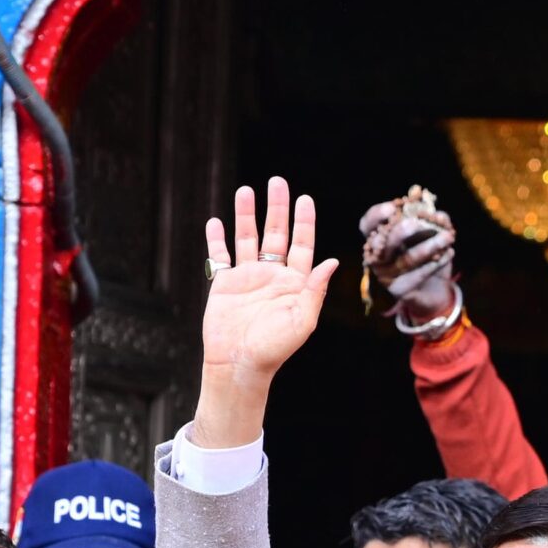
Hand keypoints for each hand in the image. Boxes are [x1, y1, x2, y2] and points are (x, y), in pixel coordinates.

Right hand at [195, 177, 339, 447]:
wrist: (239, 365)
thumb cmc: (274, 349)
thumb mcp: (302, 320)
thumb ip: (315, 289)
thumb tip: (331, 261)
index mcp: (295, 283)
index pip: (302, 245)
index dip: (304, 221)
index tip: (304, 198)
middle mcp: (272, 276)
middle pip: (276, 234)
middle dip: (277, 208)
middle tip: (277, 181)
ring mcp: (248, 278)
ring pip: (247, 238)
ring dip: (247, 215)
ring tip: (245, 191)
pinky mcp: (225, 285)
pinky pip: (220, 257)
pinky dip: (217, 239)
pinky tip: (216, 222)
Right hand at [359, 197, 457, 325]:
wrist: (432, 287)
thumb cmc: (425, 252)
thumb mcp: (428, 232)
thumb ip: (431, 220)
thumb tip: (439, 215)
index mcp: (378, 237)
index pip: (367, 224)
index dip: (377, 215)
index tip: (392, 207)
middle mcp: (377, 257)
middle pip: (383, 243)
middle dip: (401, 232)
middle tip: (418, 223)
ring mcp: (386, 275)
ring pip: (406, 259)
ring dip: (429, 246)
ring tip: (448, 237)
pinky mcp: (399, 289)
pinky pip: (418, 275)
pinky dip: (435, 264)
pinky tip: (449, 253)